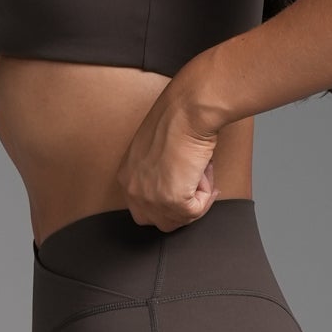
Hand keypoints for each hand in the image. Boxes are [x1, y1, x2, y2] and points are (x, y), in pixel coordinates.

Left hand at [116, 81, 221, 232]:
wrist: (187, 111)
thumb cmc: (175, 120)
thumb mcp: (154, 152)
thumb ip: (158, 174)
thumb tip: (178, 187)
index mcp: (126, 177)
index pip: (144, 209)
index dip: (169, 203)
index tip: (187, 189)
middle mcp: (133, 191)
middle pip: (160, 221)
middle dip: (182, 209)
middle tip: (197, 187)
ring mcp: (151, 199)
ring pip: (180, 219)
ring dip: (196, 198)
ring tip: (201, 171)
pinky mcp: (173, 201)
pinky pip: (196, 212)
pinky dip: (206, 195)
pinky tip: (203, 171)